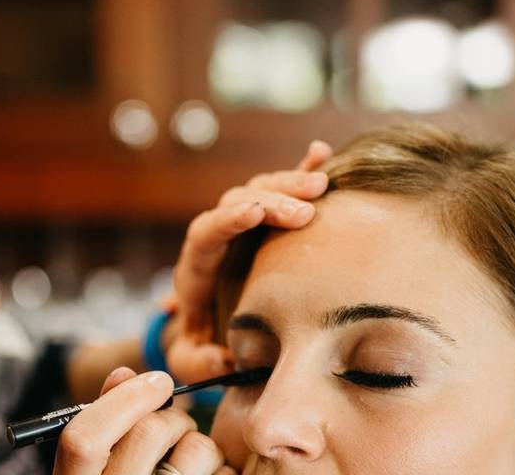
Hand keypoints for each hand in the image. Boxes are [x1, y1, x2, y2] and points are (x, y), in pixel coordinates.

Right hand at [54, 367, 236, 474]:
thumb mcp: (100, 471)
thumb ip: (106, 424)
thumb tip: (124, 375)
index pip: (82, 440)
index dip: (124, 399)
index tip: (158, 382)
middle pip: (149, 433)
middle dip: (172, 417)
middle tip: (176, 428)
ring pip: (197, 447)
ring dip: (201, 444)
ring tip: (191, 466)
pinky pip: (224, 473)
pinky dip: (222, 469)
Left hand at [166, 140, 332, 382]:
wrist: (207, 321)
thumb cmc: (199, 339)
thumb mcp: (190, 356)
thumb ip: (198, 361)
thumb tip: (222, 360)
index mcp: (197, 262)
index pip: (206, 229)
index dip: (227, 218)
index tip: (253, 213)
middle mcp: (219, 231)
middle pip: (239, 200)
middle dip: (272, 200)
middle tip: (306, 210)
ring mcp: (243, 219)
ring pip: (262, 187)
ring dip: (290, 182)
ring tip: (323, 184)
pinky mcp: (267, 217)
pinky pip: (283, 187)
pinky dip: (301, 169)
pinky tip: (322, 152)